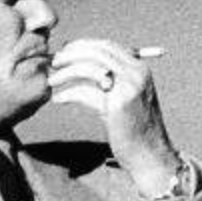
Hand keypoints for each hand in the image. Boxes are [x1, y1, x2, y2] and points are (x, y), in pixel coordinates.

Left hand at [48, 38, 180, 196]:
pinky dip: (68, 94)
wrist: (150, 154)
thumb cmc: (134, 128)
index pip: (107, 46)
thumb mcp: (126, 97)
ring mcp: (128, 89)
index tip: (65, 52)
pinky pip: (85, 92)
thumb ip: (111, 79)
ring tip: (51, 81)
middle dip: (71, 55)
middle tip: (54, 63)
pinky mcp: (117, 106)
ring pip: (89, 69)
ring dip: (66, 73)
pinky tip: (58, 99)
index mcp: (140, 69)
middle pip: (97, 53)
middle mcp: (137, 74)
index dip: (83, 46)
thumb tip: (80, 63)